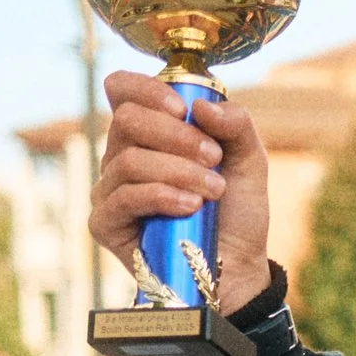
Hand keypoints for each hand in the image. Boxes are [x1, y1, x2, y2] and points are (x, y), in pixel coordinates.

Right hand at [89, 70, 271, 313]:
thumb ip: (236, 125)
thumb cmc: (236, 211)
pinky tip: (189, 206)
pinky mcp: (106, 223)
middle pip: (127, 120)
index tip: (184, 110)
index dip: (146, 89)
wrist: (239, 266)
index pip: (122, 89)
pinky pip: (123, 198)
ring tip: (212, 190)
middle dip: (176, 135)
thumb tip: (201, 106)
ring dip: (178, 171)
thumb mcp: (249, 161)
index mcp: (149, 132)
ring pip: (128, 160)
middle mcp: (123, 155)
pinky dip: (160, 196)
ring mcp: (111, 189)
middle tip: (214, 158)